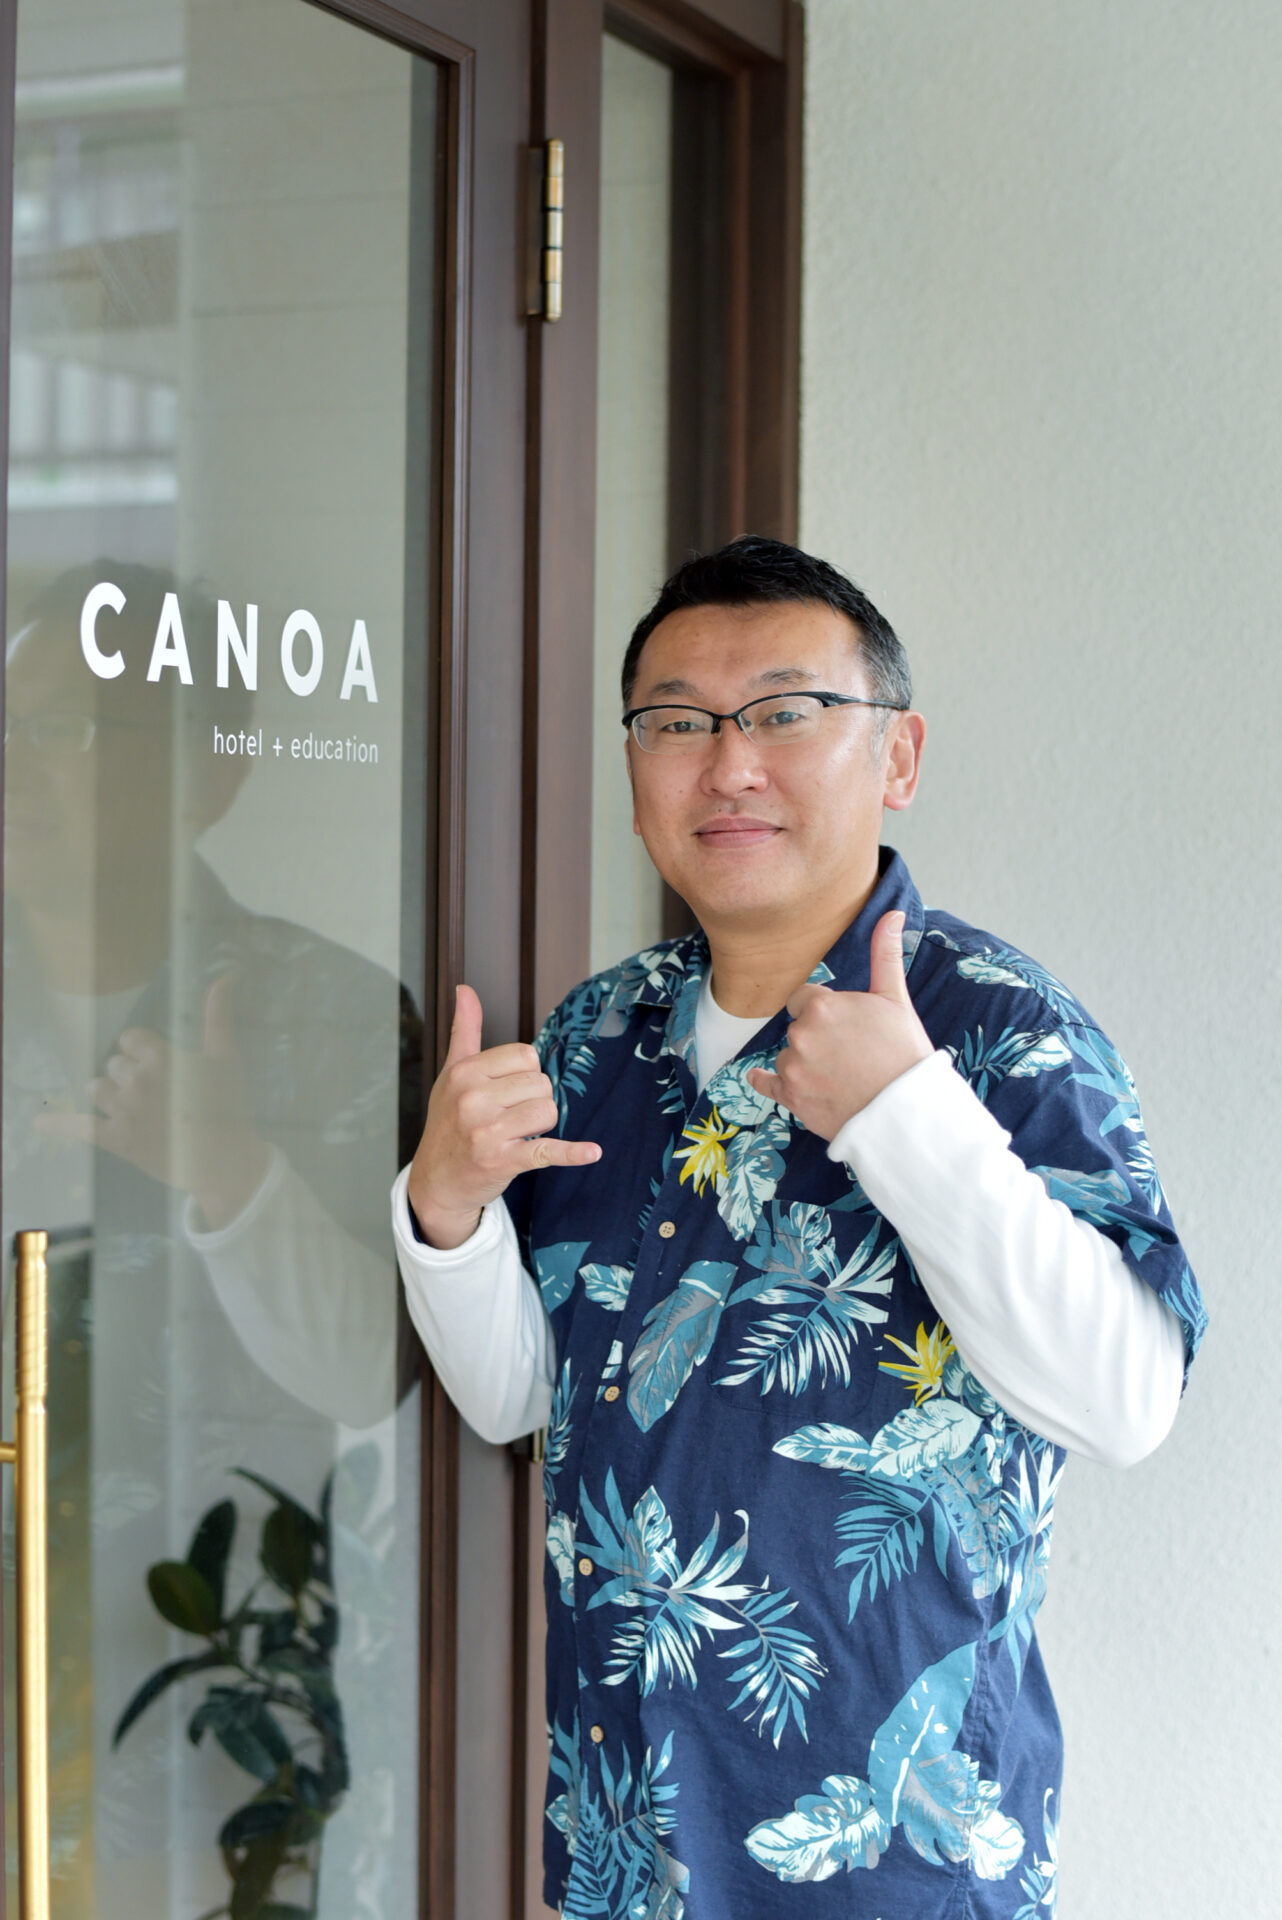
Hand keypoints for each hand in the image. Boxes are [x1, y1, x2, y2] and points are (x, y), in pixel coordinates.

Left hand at [34, 972, 271, 1227]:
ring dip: (109, 1095)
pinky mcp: (115, 1139)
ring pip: (97, 1089)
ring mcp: (123, 1110)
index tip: (157, 1065)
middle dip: (129, 1075)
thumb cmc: (229, 1107)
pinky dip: (59, 1123)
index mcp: (161, 1057)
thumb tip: (224, 976)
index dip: (141, 1050)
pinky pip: (79, 1126)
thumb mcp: (226, 1058)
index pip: (129, 1039)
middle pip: (114, 1064)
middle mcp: (137, 1080)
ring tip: (131, 1108)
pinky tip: (41, 1121)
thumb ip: (218, 1016)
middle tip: (155, 1095)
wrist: (224, 1160)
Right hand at [407, 984, 600, 1247]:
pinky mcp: (503, 1161)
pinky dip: (572, 1153)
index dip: (525, 1074)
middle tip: (509, 1118)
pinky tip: (592, 1152)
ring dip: (542, 1125)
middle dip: (534, 1100)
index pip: (526, 1056)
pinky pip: (547, 1150)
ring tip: (516, 1134)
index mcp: (464, 1073)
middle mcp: (473, 1099)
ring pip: (548, 1111)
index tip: (507, 1091)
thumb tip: (465, 989)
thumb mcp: (450, 1074)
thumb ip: (464, 1030)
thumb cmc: (447, 1123)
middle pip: (541, 1083)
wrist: (437, 1181)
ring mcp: (487, 1132)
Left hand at [745, 910, 933, 1139]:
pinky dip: (765, 1082)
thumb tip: (892, 913)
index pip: (803, 1000)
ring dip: (805, 1064)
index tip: (841, 1025)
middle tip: (848, 1054)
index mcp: (820, 1006)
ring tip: (839, 1076)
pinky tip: (759, 1078)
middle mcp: (800, 1035)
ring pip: (788, 1057)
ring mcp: (793, 1068)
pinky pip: (766, 1084)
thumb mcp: (896, 999)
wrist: (906, 1112)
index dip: (822, 1011)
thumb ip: (885, 954)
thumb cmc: (904, 1053)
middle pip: (798, 1029)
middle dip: (816, 1038)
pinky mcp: (791, 1098)